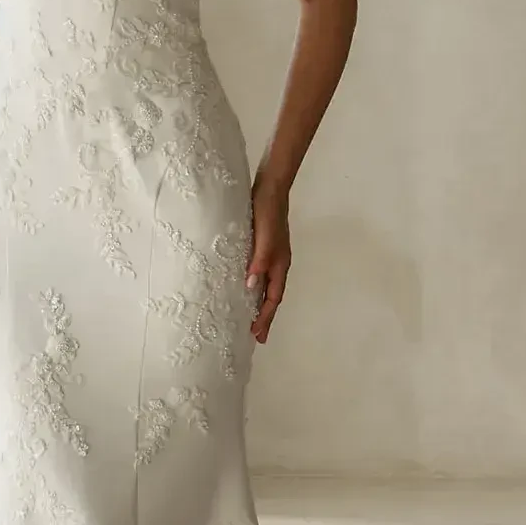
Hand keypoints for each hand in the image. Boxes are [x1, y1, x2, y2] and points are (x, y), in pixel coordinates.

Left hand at [245, 176, 290, 343]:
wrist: (271, 187)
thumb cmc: (267, 212)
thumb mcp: (263, 238)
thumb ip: (259, 262)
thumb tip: (250, 287)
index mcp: (280, 265)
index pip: (273, 298)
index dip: (265, 317)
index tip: (256, 334)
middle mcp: (278, 263)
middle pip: (271, 296)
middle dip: (265, 317)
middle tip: (257, 336)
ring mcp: (271, 255)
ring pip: (266, 286)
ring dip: (259, 304)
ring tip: (251, 318)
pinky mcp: (263, 247)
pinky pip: (260, 274)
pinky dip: (255, 286)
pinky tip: (245, 287)